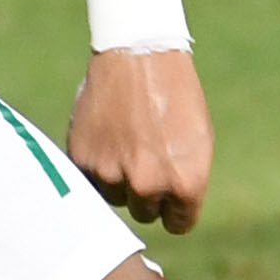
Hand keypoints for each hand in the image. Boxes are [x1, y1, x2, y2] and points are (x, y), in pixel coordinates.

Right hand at [68, 47, 213, 235]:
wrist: (139, 54)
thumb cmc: (176, 96)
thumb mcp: (197, 143)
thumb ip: (184, 183)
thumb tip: (166, 212)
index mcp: (185, 183)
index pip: (177, 224)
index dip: (173, 207)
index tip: (168, 193)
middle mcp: (148, 185)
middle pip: (143, 212)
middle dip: (145, 192)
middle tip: (144, 157)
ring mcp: (112, 174)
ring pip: (113, 196)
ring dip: (118, 178)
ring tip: (125, 142)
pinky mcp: (82, 160)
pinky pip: (89, 179)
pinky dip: (96, 163)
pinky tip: (106, 136)